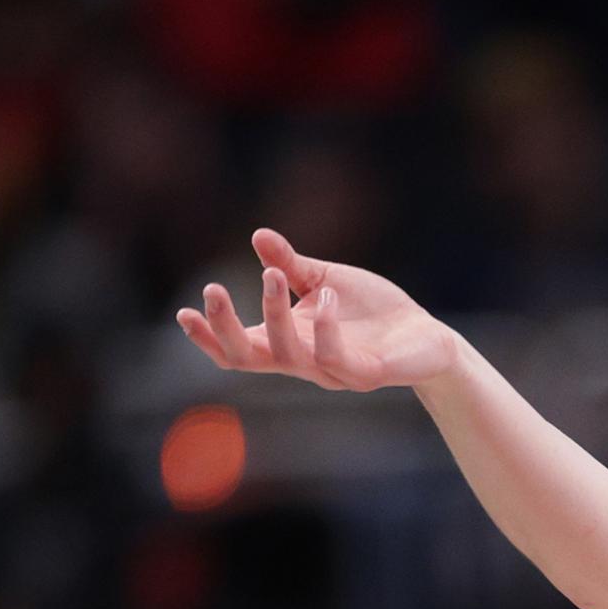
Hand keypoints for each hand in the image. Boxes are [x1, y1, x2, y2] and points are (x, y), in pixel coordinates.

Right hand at [179, 228, 457, 393]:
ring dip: (274, 315)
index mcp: (287, 341)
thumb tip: (259, 234)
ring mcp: (333, 371)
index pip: (237, 350)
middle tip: (213, 289)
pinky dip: (327, 326)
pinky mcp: (366, 373)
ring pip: (290, 357)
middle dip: (226, 328)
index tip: (183, 312)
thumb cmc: (369, 311)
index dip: (208, 337)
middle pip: (250, 359)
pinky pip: (338, 358)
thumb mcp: (324, 279)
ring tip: (274, 275)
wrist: (425, 336)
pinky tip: (328, 294)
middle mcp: (304, 362)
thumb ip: (291, 263)